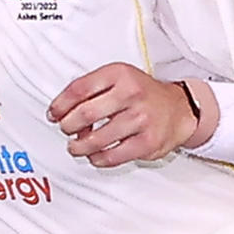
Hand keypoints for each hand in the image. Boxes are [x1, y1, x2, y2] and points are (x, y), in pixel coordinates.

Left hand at [49, 60, 206, 169]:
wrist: (179, 109)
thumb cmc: (143, 94)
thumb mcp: (118, 79)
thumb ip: (91, 89)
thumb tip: (60, 110)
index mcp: (120, 74)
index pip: (79, 89)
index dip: (60, 104)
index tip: (54, 114)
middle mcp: (132, 94)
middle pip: (85, 114)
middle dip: (68, 126)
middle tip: (66, 129)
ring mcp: (141, 119)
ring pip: (96, 139)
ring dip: (79, 146)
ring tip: (76, 146)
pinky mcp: (147, 143)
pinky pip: (111, 156)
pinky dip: (97, 158)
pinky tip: (95, 154)